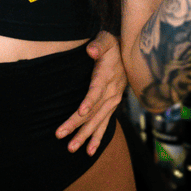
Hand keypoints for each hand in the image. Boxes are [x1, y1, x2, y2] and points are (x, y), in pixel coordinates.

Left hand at [56, 31, 126, 154]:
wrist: (129, 54)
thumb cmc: (112, 45)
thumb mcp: (105, 39)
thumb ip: (99, 44)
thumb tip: (91, 50)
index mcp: (106, 77)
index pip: (96, 91)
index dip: (89, 101)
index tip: (80, 111)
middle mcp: (111, 93)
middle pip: (93, 112)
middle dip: (77, 125)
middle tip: (61, 136)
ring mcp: (112, 102)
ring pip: (97, 122)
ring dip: (85, 136)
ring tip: (72, 148)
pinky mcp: (111, 107)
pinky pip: (104, 125)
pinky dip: (98, 138)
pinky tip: (90, 151)